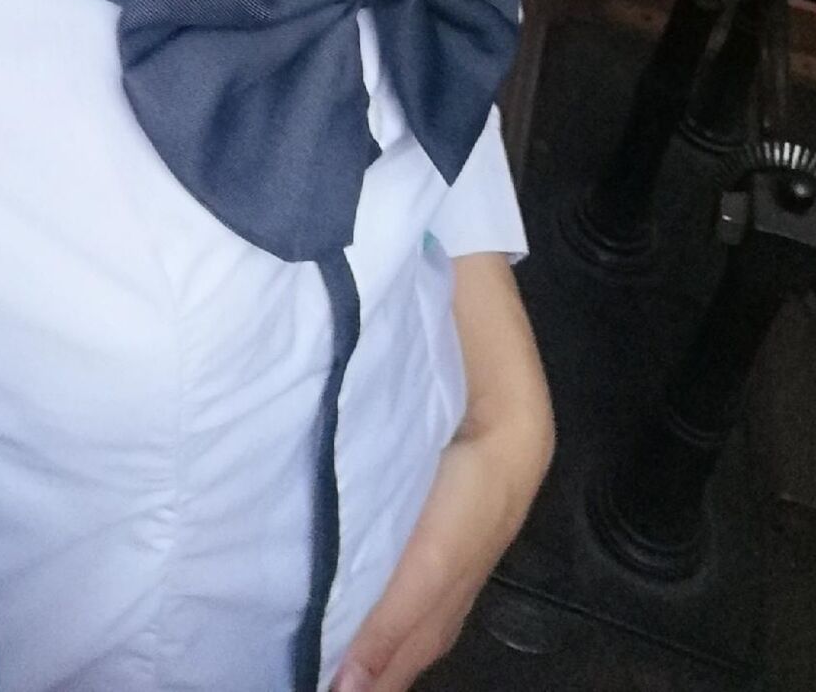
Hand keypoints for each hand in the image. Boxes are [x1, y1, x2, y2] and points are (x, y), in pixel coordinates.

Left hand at [328, 253, 553, 691]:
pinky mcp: (459, 460)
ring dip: (401, 635)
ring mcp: (488, 462)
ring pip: (451, 574)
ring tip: (346, 681)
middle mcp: (508, 453)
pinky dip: (403, 602)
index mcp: (510, 420)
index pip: (452, 536)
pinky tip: (363, 636)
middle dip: (398, 641)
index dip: (400, 605)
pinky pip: (439, 549)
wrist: (432, 175)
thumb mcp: (420, 272)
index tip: (350, 661)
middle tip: (336, 690)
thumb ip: (379, 342)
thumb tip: (305, 426)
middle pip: (456, 572)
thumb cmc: (420, 218)